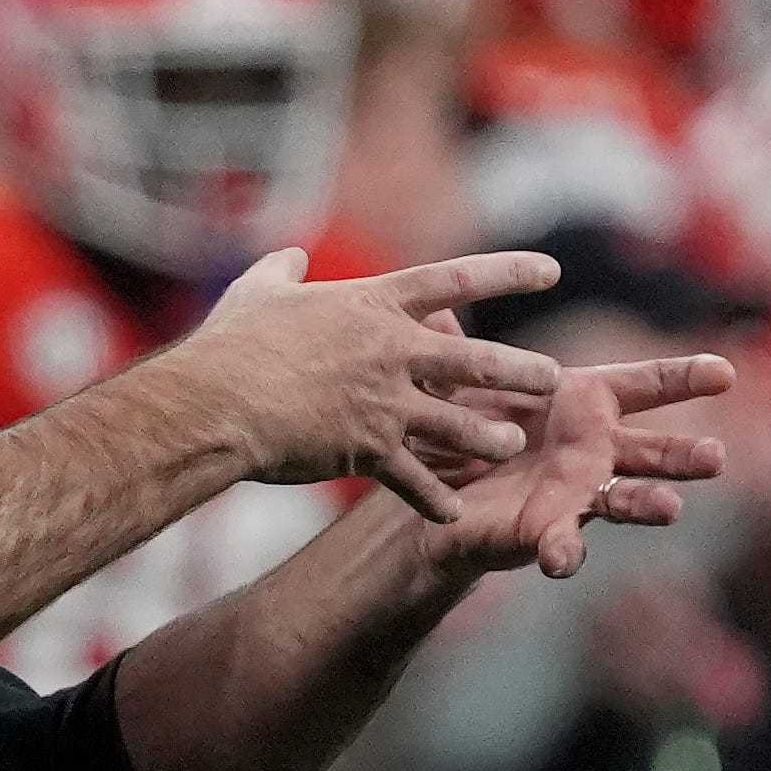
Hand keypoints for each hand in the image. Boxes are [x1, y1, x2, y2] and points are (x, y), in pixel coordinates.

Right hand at [171, 247, 565, 519]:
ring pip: (461, 426)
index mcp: (372, 305)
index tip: (551, 271)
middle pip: (479, 362)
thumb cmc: (231, 345)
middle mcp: (392, 353)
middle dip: (522, 372)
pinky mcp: (369, 452)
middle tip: (554, 378)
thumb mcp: (257, 292)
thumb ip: (282, 271)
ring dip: (492, 439)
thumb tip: (291, 256)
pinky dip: (436, 500)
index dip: (507, 272)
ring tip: (513, 445)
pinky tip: (455, 514)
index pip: (454, 280)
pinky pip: (416, 483)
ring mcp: (385, 404)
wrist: (216, 402)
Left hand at [416, 353, 734, 579]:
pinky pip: (564, 543)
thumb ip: (459, 348)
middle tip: (717, 456)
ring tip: (671, 507)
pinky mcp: (549, 530)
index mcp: (585, 401)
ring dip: (651, 503)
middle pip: (654, 450)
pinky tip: (561, 560)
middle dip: (686, 454)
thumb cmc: (469, 423)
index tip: (726, 371)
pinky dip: (566, 552)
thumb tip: (434, 306)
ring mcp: (579, 493)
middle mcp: (595, 448)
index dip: (685, 377)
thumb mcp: (461, 382)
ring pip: (627, 498)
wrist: (438, 490)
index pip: (646, 384)